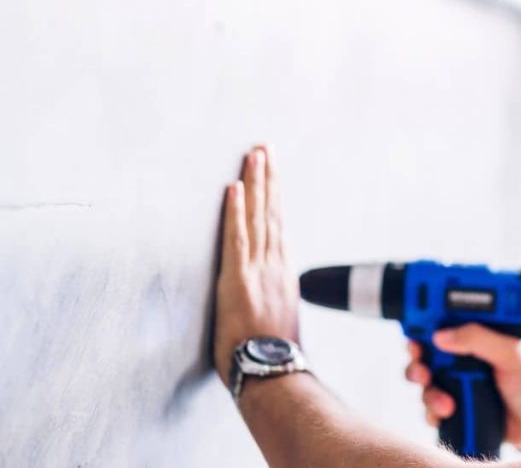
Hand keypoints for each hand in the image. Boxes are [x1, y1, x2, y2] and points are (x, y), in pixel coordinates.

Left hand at [213, 145, 299, 385]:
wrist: (275, 372)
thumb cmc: (274, 356)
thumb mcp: (280, 322)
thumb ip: (274, 302)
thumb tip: (268, 300)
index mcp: (284, 275)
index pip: (278, 227)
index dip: (275, 198)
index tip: (273, 174)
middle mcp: (275, 266)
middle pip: (272, 213)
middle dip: (269, 178)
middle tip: (266, 148)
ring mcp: (259, 270)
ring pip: (258, 217)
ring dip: (256, 183)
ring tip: (255, 154)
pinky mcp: (240, 278)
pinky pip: (238, 237)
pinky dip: (237, 210)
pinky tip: (235, 187)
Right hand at [405, 324, 520, 450]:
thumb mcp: (510, 353)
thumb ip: (478, 338)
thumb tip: (442, 335)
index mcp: (477, 337)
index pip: (441, 325)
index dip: (423, 327)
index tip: (413, 334)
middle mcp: (464, 358)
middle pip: (425, 355)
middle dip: (417, 362)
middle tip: (423, 370)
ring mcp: (460, 383)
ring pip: (426, 384)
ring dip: (428, 392)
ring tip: (445, 402)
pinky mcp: (459, 407)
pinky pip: (432, 409)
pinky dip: (433, 412)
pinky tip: (448, 413)